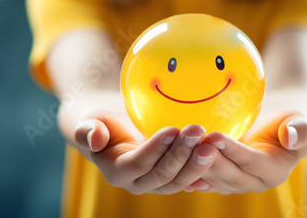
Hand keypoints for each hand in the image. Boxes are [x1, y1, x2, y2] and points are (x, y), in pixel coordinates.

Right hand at [73, 110, 217, 194]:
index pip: (138, 164)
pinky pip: (191, 179)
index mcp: (118, 171)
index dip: (155, 149)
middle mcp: (139, 183)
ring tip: (211, 143)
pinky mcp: (174, 178)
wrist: (117, 132)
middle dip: (181, 154)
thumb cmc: (102, 123)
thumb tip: (95, 139)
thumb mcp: (89, 122)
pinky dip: (204, 172)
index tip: (172, 130)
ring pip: (180, 180)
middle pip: (163, 175)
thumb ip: (87, 131)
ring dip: (197, 163)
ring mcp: (158, 183)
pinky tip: (218, 159)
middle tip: (198, 131)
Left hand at [186, 112, 306, 193]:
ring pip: (213, 178)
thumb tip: (291, 137)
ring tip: (180, 147)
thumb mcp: (301, 121)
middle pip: (229, 175)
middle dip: (209, 160)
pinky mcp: (222, 180)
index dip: (233, 151)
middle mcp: (255, 183)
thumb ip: (300, 129)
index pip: (251, 162)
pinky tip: (174, 161)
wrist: (278, 130)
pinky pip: (204, 178)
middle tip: (192, 142)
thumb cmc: (290, 121)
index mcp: (275, 171)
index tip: (215, 136)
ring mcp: (236, 184)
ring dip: (196, 165)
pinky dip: (189, 171)